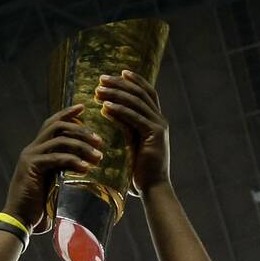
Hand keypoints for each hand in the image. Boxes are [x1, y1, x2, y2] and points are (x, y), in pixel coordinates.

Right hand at [3, 105, 103, 233]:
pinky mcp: (31, 167)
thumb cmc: (40, 207)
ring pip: (60, 140)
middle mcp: (33, 149)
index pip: (53, 124)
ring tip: (99, 157)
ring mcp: (31, 157)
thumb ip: (65, 173)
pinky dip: (73, 161)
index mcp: (38, 150)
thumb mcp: (55, 184)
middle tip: (100, 140)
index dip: (68, 114)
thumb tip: (87, 170)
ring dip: (82, 146)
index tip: (84, 108)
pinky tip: (86, 169)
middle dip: (81, 130)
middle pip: (58, 126)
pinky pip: (56, 158)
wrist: (20, 220)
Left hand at [95, 70, 169, 192]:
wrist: (153, 188)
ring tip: (99, 90)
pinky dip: (120, 110)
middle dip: (120, 83)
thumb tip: (108, 111)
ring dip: (116, 94)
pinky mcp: (154, 135)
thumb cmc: (140, 171)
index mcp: (157, 121)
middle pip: (141, 93)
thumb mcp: (132, 142)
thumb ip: (125, 126)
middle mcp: (160, 120)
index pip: (147, 93)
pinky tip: (105, 107)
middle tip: (101, 78)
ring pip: (136, 102)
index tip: (119, 72)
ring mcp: (159, 126)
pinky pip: (134, 117)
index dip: (135, 81)